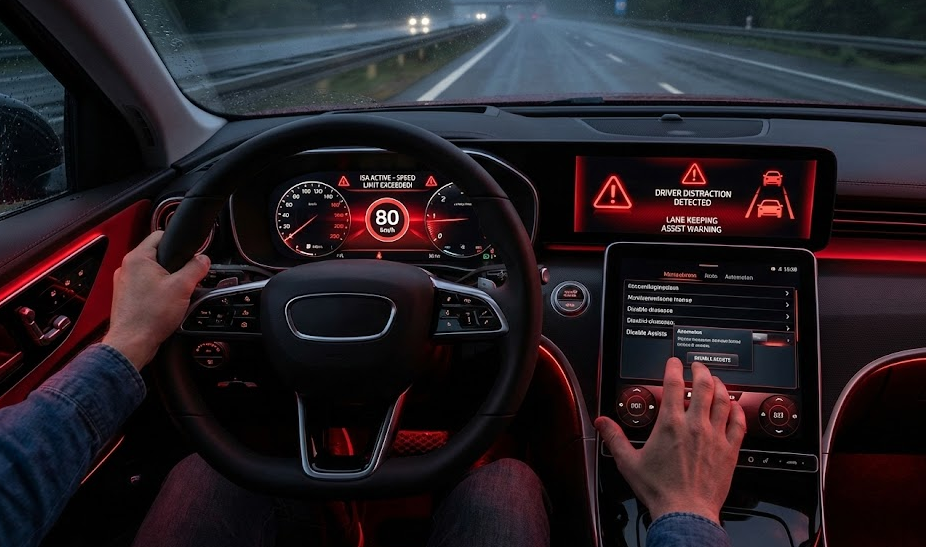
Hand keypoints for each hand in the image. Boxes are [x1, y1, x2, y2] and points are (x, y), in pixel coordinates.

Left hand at [102, 231, 209, 369]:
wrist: (132, 343)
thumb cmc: (149, 316)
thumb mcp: (182, 287)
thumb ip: (196, 268)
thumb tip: (204, 260)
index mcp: (137, 258)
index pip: (160, 235)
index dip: (179, 244)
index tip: (189, 254)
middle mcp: (127, 268)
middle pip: (158, 257)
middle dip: (175, 268)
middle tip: (185, 281)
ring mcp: (124, 283)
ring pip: (153, 274)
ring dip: (166, 282)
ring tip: (175, 297)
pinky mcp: (126, 298)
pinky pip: (146, 288)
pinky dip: (157, 294)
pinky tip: (165, 307)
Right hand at [595, 359, 745, 523]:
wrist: (685, 512)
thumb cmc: (660, 490)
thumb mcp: (628, 462)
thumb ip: (614, 438)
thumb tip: (602, 423)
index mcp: (670, 424)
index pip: (673, 384)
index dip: (673, 367)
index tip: (674, 362)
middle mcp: (694, 425)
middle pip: (703, 385)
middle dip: (701, 370)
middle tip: (698, 366)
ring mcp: (714, 436)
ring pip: (723, 400)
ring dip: (720, 386)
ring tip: (717, 381)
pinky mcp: (729, 450)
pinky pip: (738, 423)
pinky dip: (736, 410)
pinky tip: (734, 407)